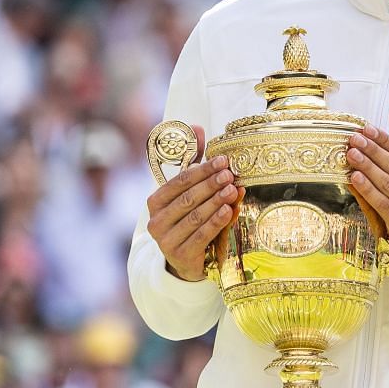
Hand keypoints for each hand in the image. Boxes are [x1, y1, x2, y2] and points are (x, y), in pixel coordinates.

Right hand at [145, 125, 236, 280]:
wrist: (184, 261)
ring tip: (232, 189)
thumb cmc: (188, 219)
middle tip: (230, 174)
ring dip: (215, 201)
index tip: (222, 160)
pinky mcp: (180, 256)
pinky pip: (201, 235)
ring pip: (194, 216)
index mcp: (155, 202)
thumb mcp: (189, 192)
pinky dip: (216, 221)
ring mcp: (166, 240)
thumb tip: (197, 126)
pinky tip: (229, 210)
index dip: (202, 170)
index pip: (179, 181)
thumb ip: (193, 162)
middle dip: (211, 184)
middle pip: (187, 198)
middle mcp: (156, 221)